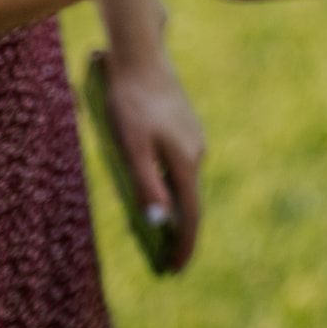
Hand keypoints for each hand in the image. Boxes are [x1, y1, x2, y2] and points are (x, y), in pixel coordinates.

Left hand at [95, 48, 204, 272]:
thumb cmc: (129, 102)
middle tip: (165, 261)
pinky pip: (182, 165)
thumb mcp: (131, 146)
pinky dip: (173, 185)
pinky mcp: (186, 127)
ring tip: (159, 232)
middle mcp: (197, 151)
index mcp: (185, 160)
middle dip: (180, 233)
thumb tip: (159, 219)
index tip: (174, 271)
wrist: (140, 56)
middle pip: (191, 201)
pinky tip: (158, 189)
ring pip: (186, 181)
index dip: (183, 245)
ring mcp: (194, 138)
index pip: (190, 214)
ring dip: (176, 208)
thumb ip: (146, 183)